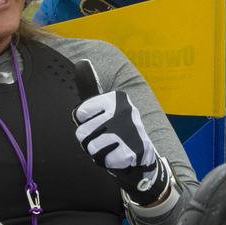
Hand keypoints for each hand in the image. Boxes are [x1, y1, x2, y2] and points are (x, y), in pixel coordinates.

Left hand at [73, 89, 170, 205]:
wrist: (144, 153)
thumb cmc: (119, 131)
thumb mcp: (108, 109)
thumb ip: (91, 91)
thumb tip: (81, 62)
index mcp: (116, 99)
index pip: (81, 112)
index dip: (85, 123)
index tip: (95, 123)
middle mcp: (123, 111)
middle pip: (82, 133)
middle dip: (89, 141)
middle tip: (103, 140)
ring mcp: (128, 131)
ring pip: (91, 147)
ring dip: (98, 153)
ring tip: (110, 147)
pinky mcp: (132, 150)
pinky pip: (105, 160)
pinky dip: (109, 162)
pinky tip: (119, 156)